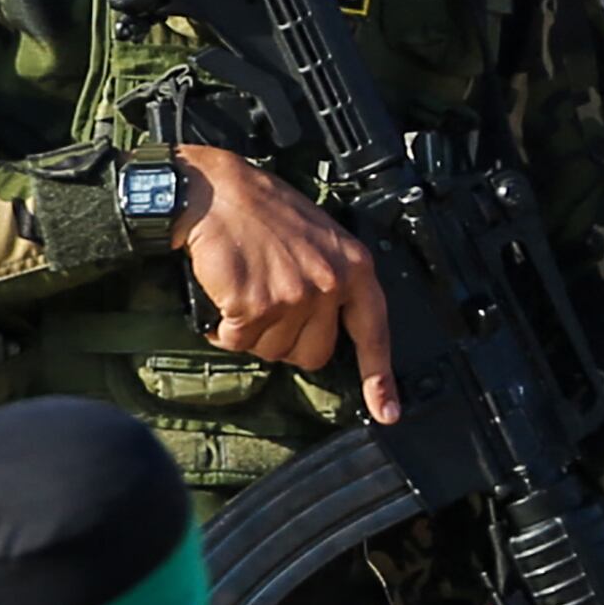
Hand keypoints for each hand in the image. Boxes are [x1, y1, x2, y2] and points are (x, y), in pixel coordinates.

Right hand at [173, 146, 397, 422]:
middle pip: (313, 355)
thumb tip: (327, 330)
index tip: (387, 413)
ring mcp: (294, 296)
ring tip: (246, 289)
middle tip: (268, 306)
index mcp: (354, 267)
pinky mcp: (256, 305)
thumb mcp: (319, 240)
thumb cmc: (263, 212)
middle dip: (287, 343)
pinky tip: (224, 295)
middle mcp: (330, 284)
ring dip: (253, 333)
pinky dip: (223, 328)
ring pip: (273, 352)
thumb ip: (333, 282)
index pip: (374, 331)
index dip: (379, 378)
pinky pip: (238, 342)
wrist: (216, 190)